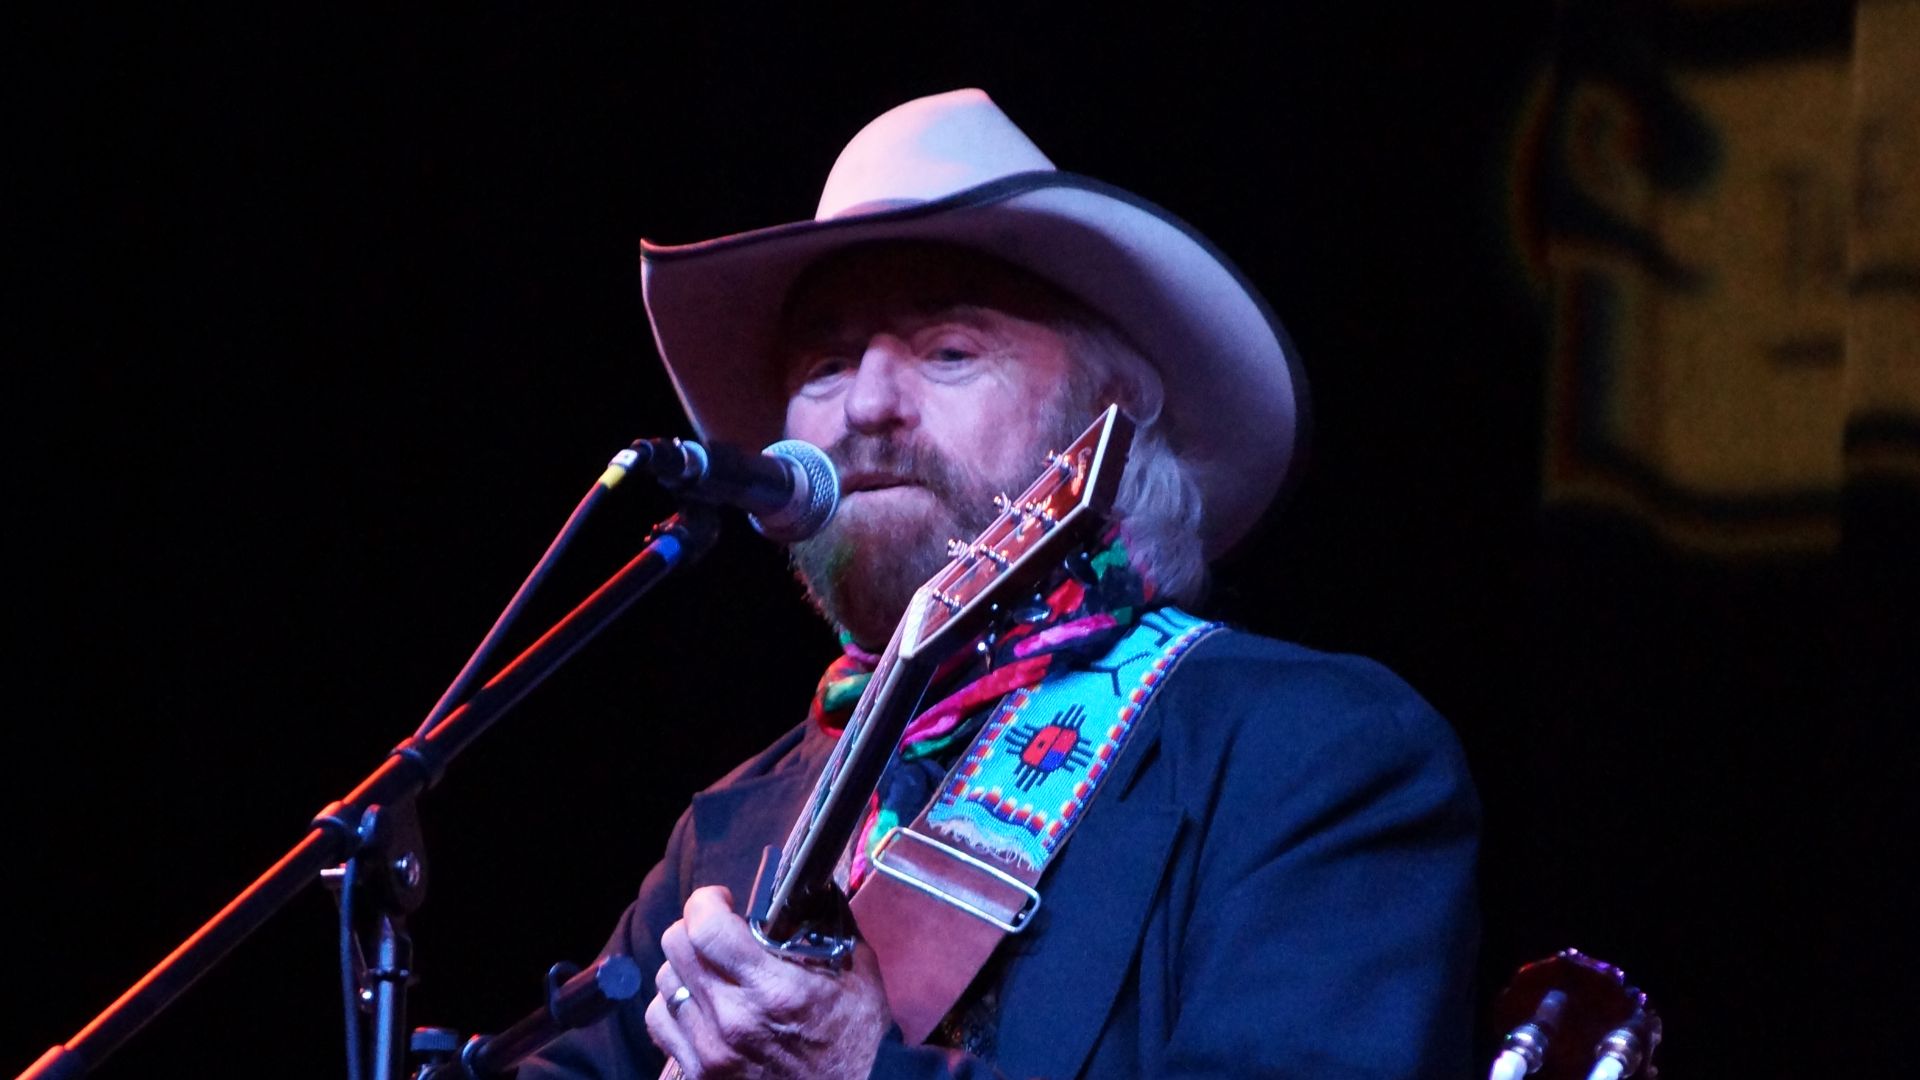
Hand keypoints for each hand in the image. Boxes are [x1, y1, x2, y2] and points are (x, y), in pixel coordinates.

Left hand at [646, 885, 891, 1078]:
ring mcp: (710, 1052)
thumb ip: (828, 925)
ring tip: (711, 970)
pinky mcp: (700, 1075)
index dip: (707, 902)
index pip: (707, 928)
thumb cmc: (856, 1037)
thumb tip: (806, 886)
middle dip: (695, 927)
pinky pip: (660, 1022)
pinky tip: (698, 1002)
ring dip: (684, 966)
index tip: (722, 900)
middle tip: (717, 931)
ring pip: (664, 982)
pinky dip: (673, 1004)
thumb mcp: (858, 974)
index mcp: (774, 989)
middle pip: (676, 947)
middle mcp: (733, 1018)